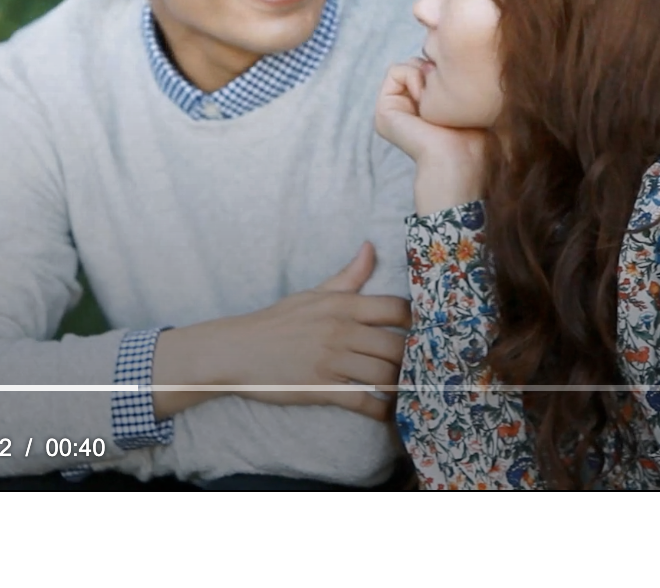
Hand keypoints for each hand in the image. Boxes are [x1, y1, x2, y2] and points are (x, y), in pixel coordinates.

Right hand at [152, 242, 411, 421]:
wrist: (237, 350)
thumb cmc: (277, 322)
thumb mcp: (313, 293)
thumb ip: (349, 275)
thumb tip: (371, 246)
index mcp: (343, 305)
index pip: (396, 309)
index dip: (416, 322)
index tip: (422, 332)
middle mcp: (341, 331)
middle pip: (397, 345)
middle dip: (413, 359)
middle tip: (421, 367)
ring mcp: (331, 361)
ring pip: (384, 375)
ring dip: (400, 385)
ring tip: (408, 390)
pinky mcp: (321, 388)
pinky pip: (363, 402)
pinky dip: (381, 411)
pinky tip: (387, 414)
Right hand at [374, 60, 486, 214]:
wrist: (461, 158)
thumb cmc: (474, 133)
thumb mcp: (467, 97)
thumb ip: (453, 75)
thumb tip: (441, 52)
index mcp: (422, 108)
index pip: (431, 67)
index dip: (446, 69)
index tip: (458, 90)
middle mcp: (406, 108)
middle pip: (418, 63)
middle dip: (435, 71)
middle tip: (446, 97)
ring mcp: (392, 110)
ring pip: (408, 65)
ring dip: (426, 76)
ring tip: (435, 101)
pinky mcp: (383, 110)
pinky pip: (396, 70)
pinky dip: (414, 78)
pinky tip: (424, 100)